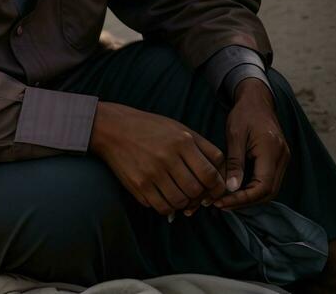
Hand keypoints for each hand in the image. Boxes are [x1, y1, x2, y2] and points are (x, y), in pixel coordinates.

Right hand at [90, 101, 226, 216]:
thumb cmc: (151, 128)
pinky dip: (168, 207)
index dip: (217, 187)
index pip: (210, 174)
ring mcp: (152, 172)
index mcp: (182, 140)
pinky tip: (166, 196)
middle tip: (198, 195)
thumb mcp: (179, 128)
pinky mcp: (139, 185)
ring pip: (180, 202)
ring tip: (181, 195)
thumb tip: (221, 175)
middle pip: (196, 190)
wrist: (114, 128)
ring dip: (185, 203)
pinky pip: (162, 207)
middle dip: (201, 196)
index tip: (215, 190)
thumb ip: (203, 147)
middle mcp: (168, 156)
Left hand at [213, 78, 289, 210]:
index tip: (223, 202)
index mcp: (271, 150)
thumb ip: (235, 162)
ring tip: (227, 200)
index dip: (243, 199)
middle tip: (222, 204)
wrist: (257, 98)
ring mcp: (284, 158)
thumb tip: (232, 189)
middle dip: (246, 202)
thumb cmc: (244, 113)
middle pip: (268, 192)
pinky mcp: (280, 159)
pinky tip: (238, 190)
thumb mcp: (234, 134)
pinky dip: (255, 189)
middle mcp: (282, 157)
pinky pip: (270, 181)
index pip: (262, 186)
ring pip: (271, 189)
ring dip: (250, 198)